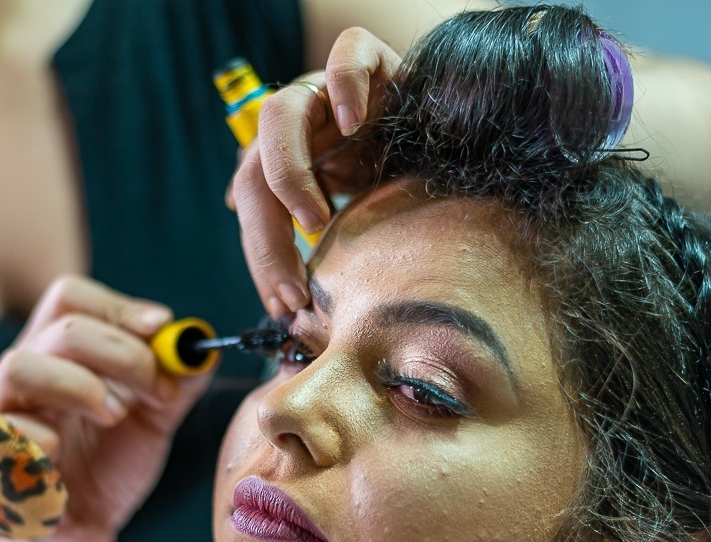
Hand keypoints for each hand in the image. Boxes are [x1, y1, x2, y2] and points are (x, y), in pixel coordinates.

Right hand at [0, 276, 211, 541]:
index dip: (119, 307)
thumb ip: (177, 384)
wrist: (75, 530)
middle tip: (157, 389)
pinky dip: (44, 438)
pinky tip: (64, 455)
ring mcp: (3, 411)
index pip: (71, 297)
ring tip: (115, 415)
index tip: (162, 328)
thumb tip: (203, 349)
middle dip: (123, 352)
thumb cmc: (106, 466)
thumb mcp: (153, 421)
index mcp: (60, 352)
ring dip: (81, 385)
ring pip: (20, 365)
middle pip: (62, 325)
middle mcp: (26, 371)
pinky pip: (5, 431)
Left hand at [227, 28, 400, 319]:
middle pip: (252, 172)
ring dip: (288, 176)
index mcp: (285, 163)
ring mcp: (327, 90)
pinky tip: (356, 123)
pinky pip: (346, 55)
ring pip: (279, 114)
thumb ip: (327, 255)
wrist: (459, 145)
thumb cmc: (407, 191)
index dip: (261, 257)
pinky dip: (344, 86)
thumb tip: (291, 315)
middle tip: (294, 288)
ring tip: (315, 221)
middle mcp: (298, 126)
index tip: (283, 305)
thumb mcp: (362, 229)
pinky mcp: (370, 60)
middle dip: (266, 239)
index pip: (251, 207)